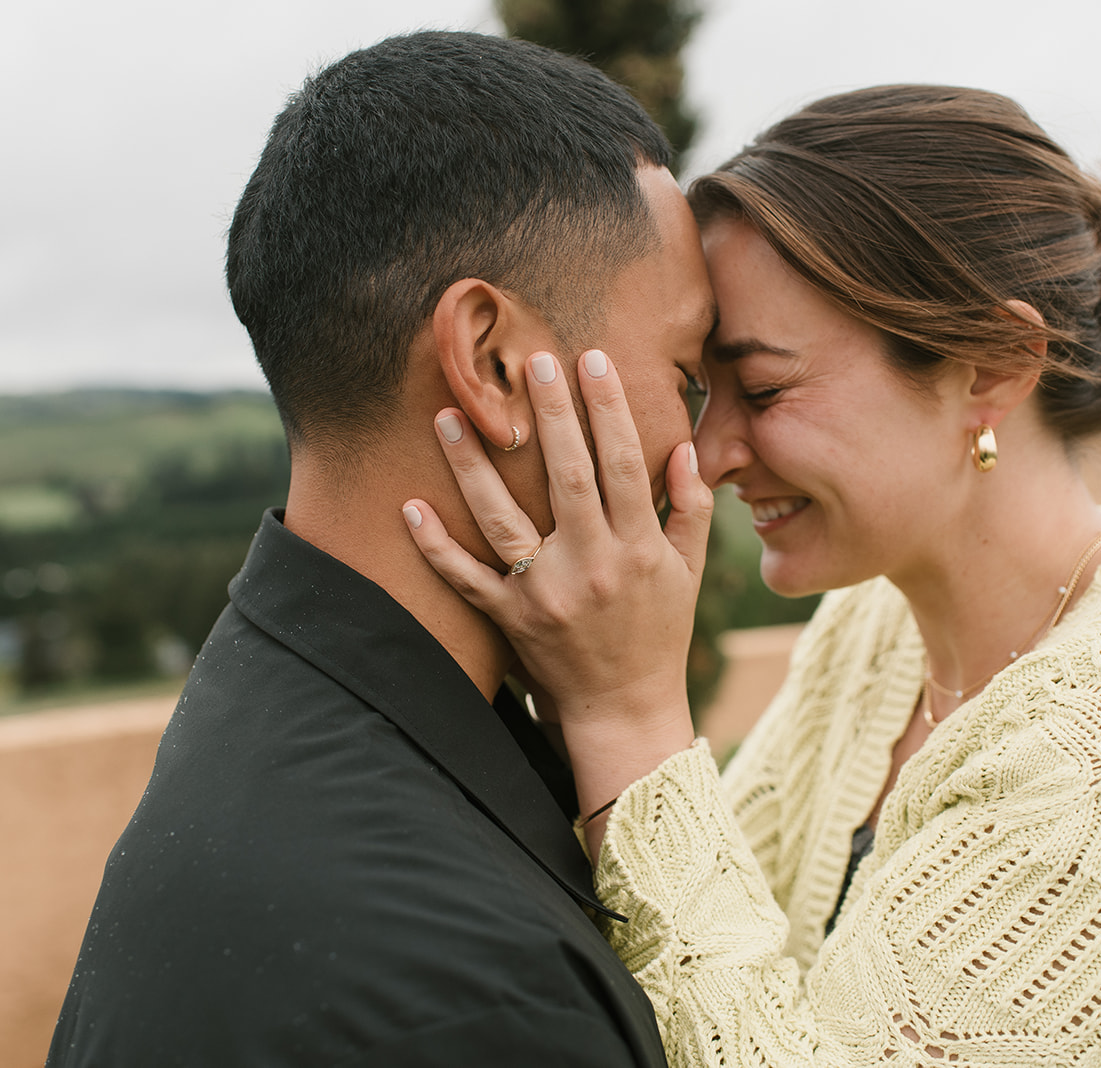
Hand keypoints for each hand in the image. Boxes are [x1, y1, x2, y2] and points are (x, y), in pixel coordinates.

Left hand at [403, 349, 711, 847]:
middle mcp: (591, 565)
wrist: (626, 709)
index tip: (592, 360)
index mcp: (637, 547)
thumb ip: (690, 509)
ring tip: (448, 416)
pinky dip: (436, 546)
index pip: (624, 463)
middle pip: (566, 477)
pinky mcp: (511, 618)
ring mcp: (545, 592)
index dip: (609, 408)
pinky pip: (466, 578)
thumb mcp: (688, 572)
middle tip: (530, 360)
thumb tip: (686, 446)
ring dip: (472, 466)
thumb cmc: (659, 632)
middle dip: (550, 415)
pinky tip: (410, 506)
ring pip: (502, 519)